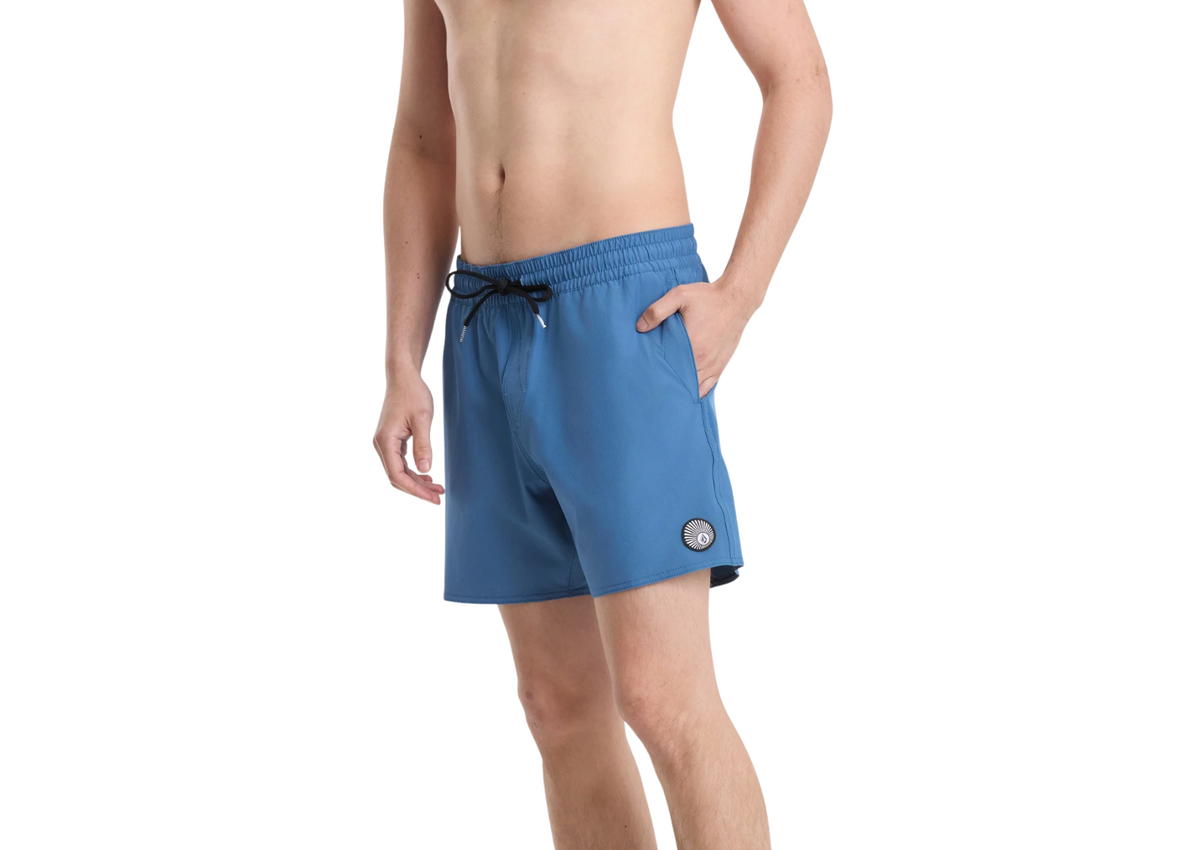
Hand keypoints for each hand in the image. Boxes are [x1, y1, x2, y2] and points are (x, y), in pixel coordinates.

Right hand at [373, 375, 444, 503]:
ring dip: (416, 482)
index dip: (415, 490)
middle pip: (396, 477)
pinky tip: (428, 476)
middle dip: (417, 490)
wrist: (403, 377)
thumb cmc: (413, 394)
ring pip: (398, 471)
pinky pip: (400, 463)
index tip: (434, 498)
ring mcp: (384, 443)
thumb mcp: (422, 419)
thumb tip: (425, 470)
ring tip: (438, 489)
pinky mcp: (391, 440)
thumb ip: (423, 444)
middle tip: (439, 497)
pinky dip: (413, 472)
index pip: (397, 475)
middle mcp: (381, 444)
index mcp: (385, 441)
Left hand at [636, 278, 754, 397]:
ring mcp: (712, 365)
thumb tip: (640, 327)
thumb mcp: (679, 296)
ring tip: (668, 389)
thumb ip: (657, 310)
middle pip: (680, 382)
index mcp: (690, 345)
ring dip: (681, 389)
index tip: (646, 375)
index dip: (657, 374)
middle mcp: (702, 360)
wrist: (735, 299)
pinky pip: (708, 387)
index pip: (668, 369)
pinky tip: (687, 392)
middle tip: (654, 385)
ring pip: (694, 388)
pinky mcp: (720, 365)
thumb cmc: (708, 297)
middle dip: (667, 384)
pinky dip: (697, 391)